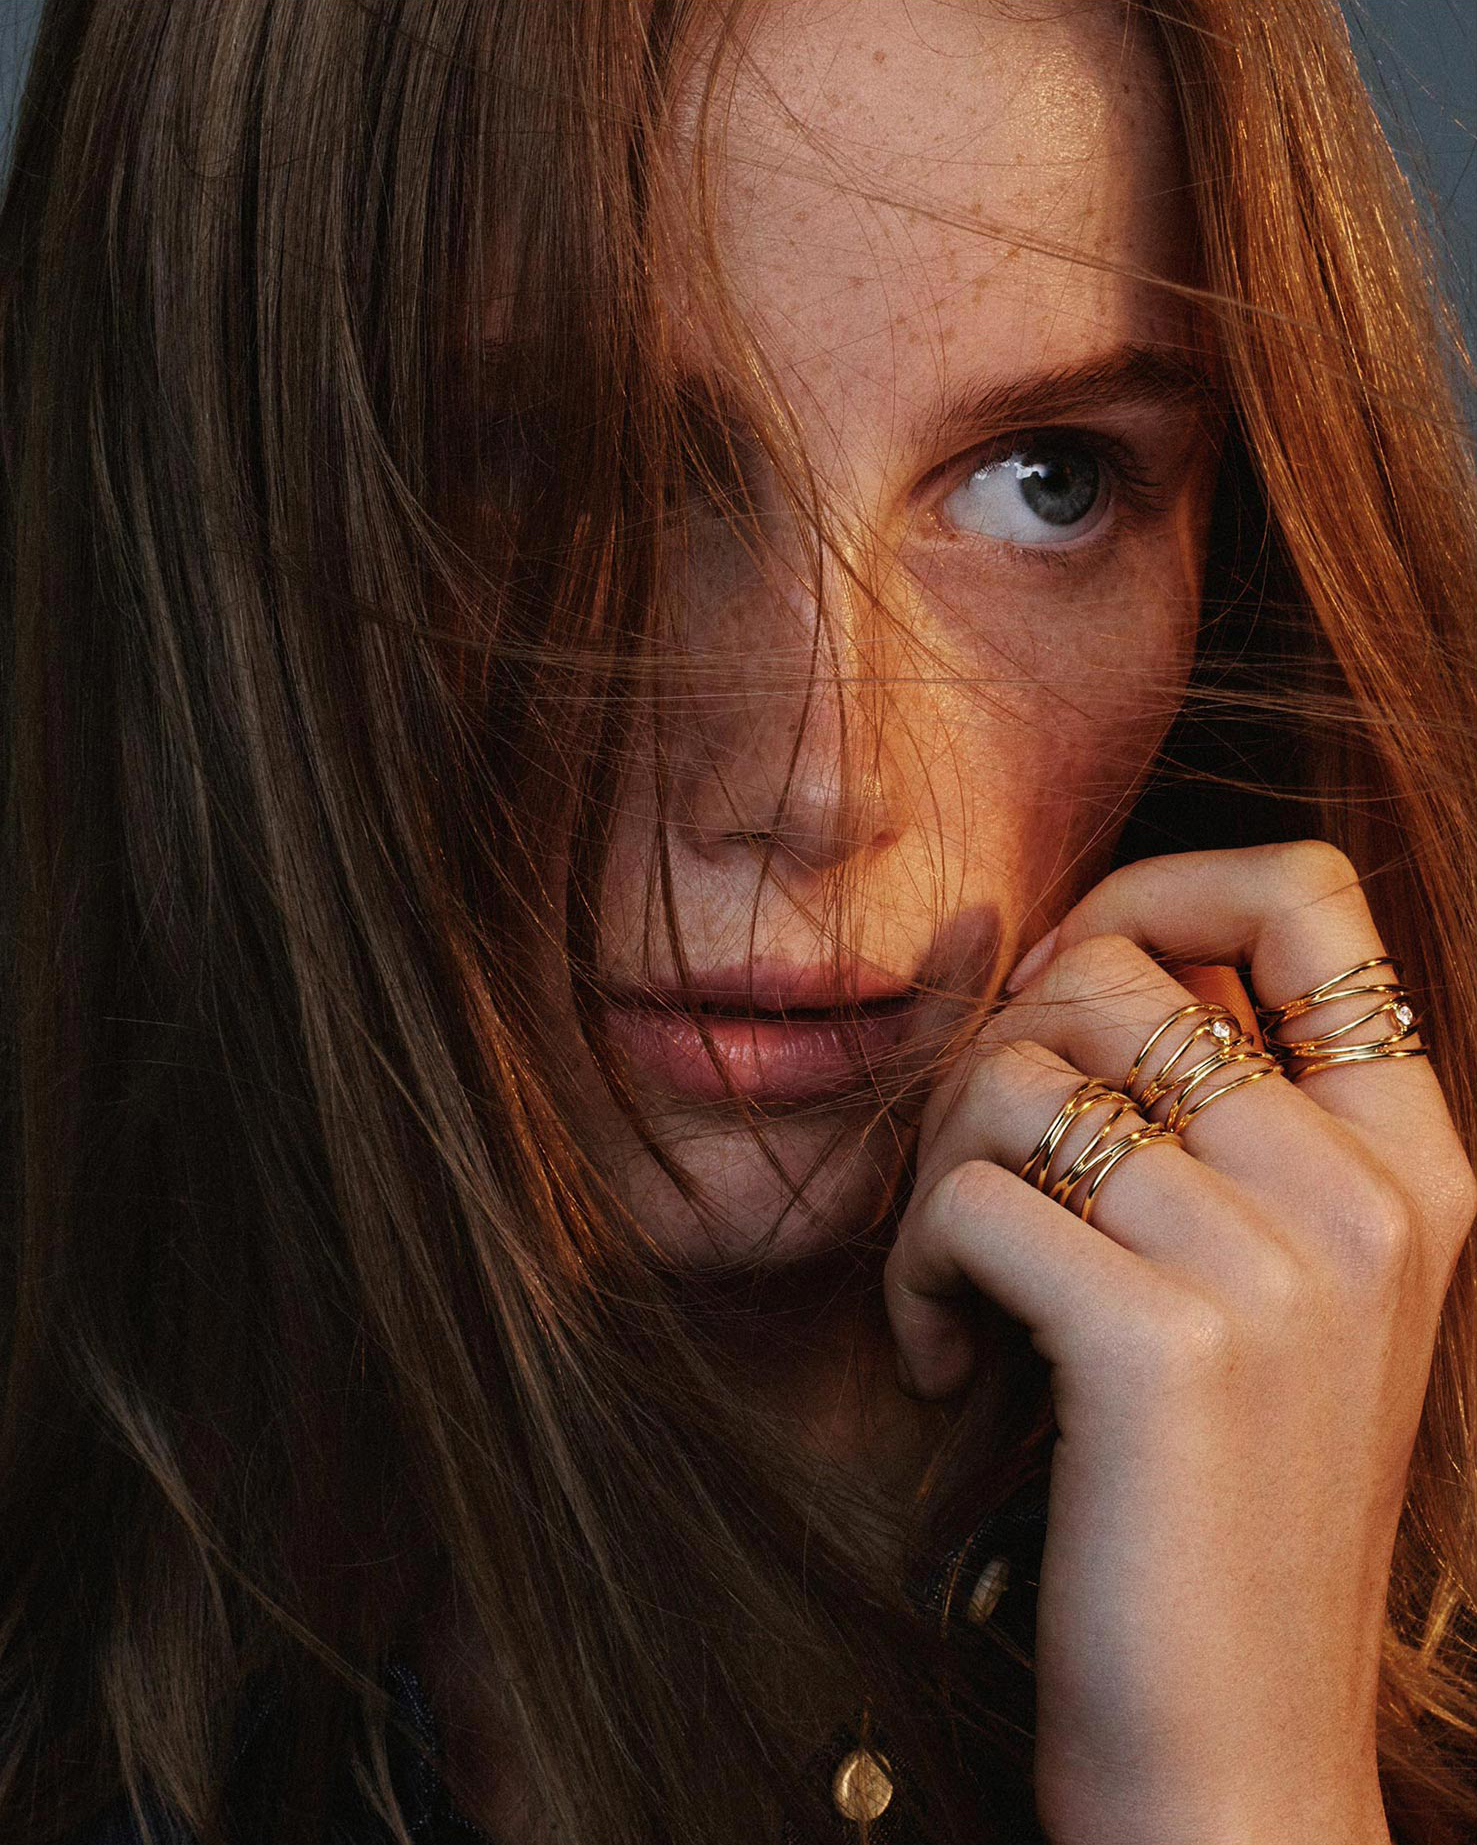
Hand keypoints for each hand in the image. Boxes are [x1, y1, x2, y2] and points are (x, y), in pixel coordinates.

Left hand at [883, 842, 1474, 1844]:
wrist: (1236, 1757)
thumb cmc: (1213, 1509)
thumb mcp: (1266, 1295)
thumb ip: (1209, 1125)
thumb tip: (1043, 951)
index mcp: (1412, 1163)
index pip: (1310, 894)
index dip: (1154, 889)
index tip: (1061, 985)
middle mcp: (1366, 1194)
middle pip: (1111, 971)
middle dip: (990, 1056)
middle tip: (973, 1179)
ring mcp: (1279, 1267)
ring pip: (1018, 1072)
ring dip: (934, 1171)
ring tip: (949, 1282)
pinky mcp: (1163, 1345)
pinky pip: (970, 1194)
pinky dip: (913, 1268)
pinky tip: (943, 1357)